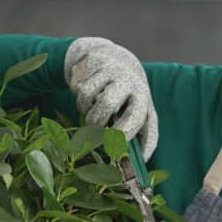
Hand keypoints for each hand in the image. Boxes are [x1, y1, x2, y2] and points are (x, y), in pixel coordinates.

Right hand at [64, 36, 158, 159]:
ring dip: (84, 107)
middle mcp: (128, 80)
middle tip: (93, 127)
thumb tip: (143, 163)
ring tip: (90, 108)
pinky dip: (76, 92)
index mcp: (143, 96)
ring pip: (86, 94)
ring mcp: (110, 67)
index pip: (134, 119)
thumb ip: (146, 137)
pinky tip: (86, 90)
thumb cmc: (130, 96)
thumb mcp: (143, 112)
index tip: (109, 145)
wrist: (117, 59)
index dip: (121, 135)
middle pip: (106, 105)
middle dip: (95, 122)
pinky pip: (76, 82)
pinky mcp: (92, 59)